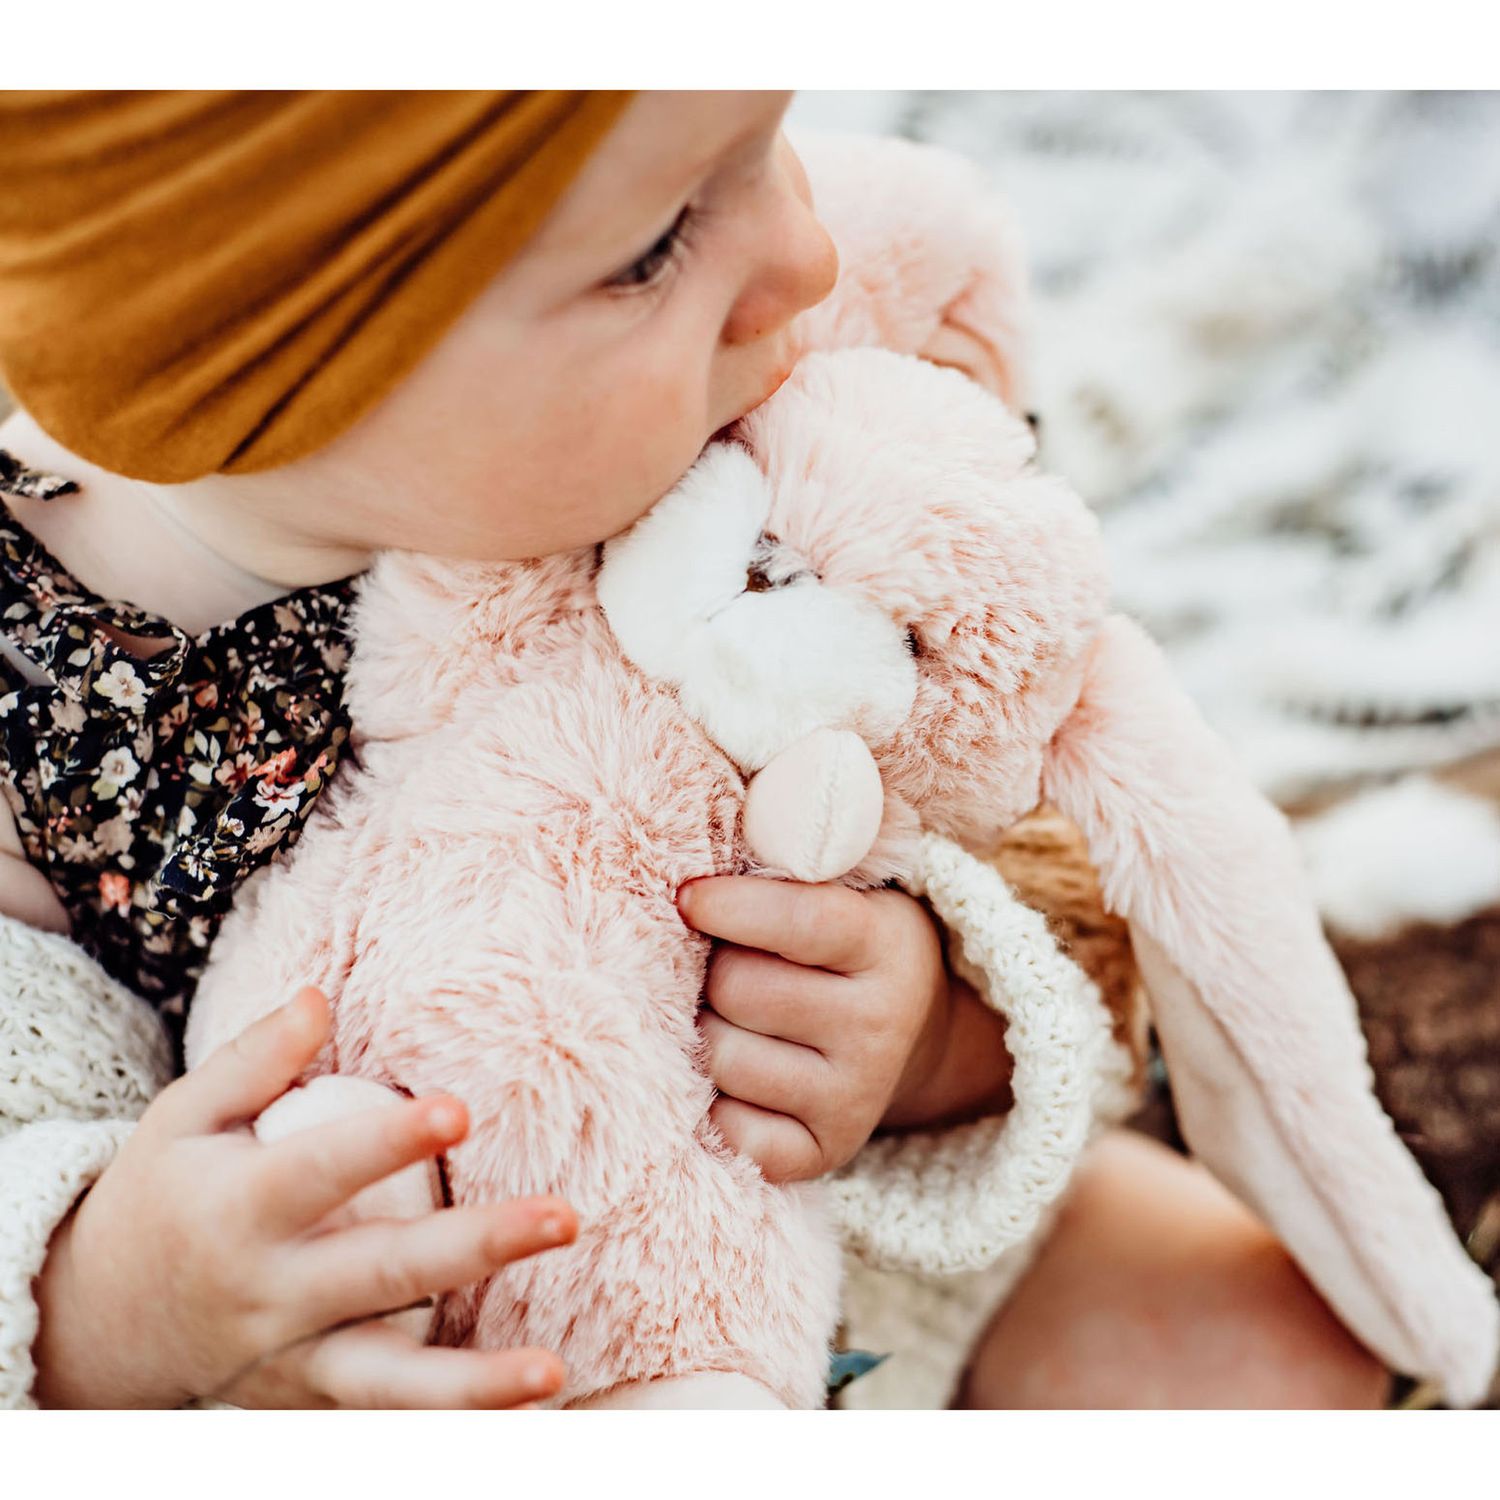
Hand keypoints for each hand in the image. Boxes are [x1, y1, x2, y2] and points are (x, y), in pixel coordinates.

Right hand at [32, 987, 574, 1408]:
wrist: (97, 1322)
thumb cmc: (163, 1195)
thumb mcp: (183, 1117)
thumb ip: (255, 1059)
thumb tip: (318, 996)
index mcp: (239, 1210)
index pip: (323, 1171)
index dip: (389, 1142)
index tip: (458, 1110)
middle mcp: (270, 1293)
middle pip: (384, 1271)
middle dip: (477, 1245)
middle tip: (564, 1217)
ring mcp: (291, 1360)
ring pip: (388, 1379)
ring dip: (475, 1382)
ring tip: (553, 1372)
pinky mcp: (310, 1399)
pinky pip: (386, 1417)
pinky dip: (449, 1420)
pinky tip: (526, 1411)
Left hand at [677, 877, 952, 1182]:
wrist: (908, 1033)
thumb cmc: (843, 947)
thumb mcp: (840, 892)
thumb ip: (782, 871)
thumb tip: (689, 881)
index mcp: (886, 945)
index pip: (799, 921)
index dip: (728, 907)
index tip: (687, 898)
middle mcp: (879, 1026)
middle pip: (739, 989)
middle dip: (714, 972)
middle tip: (726, 967)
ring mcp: (855, 1097)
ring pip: (722, 1057)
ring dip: (706, 1032)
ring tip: (730, 1018)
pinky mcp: (825, 1153)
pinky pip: (729, 1129)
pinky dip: (714, 1102)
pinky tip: (734, 1074)